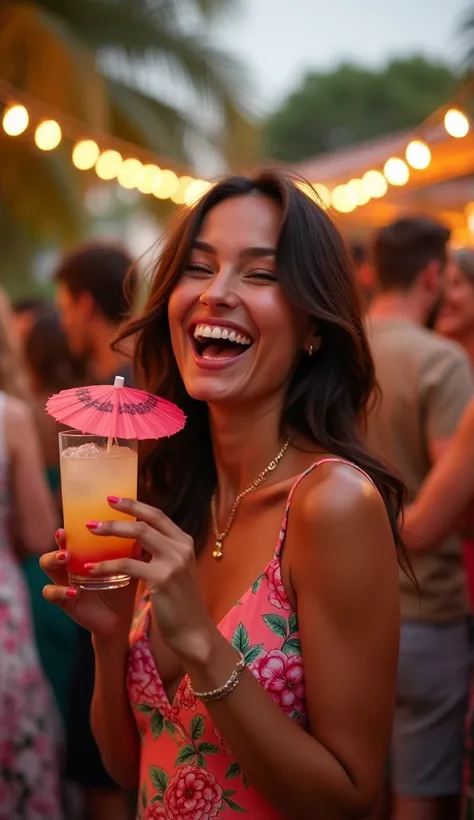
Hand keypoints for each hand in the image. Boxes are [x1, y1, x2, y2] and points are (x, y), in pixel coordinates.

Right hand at [41, 530, 137, 639]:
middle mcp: (71, 563)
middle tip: (64, 534)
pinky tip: (74, 591)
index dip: (76, 524)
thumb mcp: (128, 564)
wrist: (121, 617)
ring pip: (47, 565)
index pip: (76, 533)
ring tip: (65, 557)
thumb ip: (133, 547)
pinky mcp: (64, 600)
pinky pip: (52, 594)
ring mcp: (64, 581)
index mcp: (84, 552)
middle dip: (59, 540)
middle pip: (56, 544)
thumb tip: (150, 525)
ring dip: (53, 559)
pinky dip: (60, 591)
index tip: (82, 519)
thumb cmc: (123, 586)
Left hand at [83, 498, 213, 660]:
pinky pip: (128, 564)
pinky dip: (107, 565)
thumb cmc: (179, 603)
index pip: (157, 515)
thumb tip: (135, 541)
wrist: (193, 631)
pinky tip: (90, 569)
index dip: (136, 505)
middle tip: (100, 507)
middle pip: (148, 520)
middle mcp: (181, 547)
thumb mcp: (174, 570)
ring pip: (139, 534)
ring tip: (90, 530)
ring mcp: (173, 561)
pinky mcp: (162, 578)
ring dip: (112, 530)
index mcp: (184, 542)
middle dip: (122, 511)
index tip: (115, 499)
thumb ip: (160, 553)